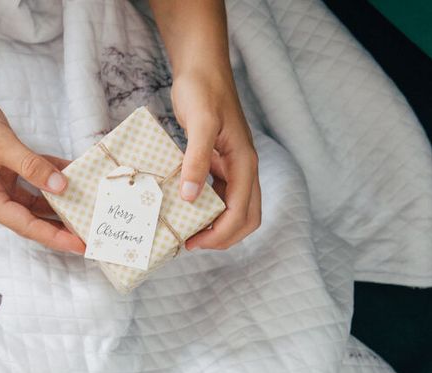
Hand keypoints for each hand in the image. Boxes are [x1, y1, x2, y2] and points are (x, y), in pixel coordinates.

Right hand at [0, 76, 84, 254]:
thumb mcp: (0, 143)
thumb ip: (31, 166)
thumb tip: (60, 187)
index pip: (26, 225)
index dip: (55, 237)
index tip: (79, 245)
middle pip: (33, 218)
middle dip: (61, 226)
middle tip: (90, 233)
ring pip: (36, 200)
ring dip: (60, 202)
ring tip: (87, 208)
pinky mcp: (6, 167)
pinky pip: (34, 177)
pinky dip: (52, 175)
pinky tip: (74, 173)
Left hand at [171, 69, 260, 250]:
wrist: (202, 68)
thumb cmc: (203, 91)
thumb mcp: (200, 124)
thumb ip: (196, 160)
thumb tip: (191, 198)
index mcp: (245, 164)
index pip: (241, 214)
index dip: (219, 235)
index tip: (192, 243)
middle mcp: (244, 169)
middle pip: (245, 219)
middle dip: (222, 238)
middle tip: (192, 244)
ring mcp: (233, 167)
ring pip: (234, 210)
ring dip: (216, 227)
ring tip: (188, 234)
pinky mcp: (220, 163)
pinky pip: (220, 197)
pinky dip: (207, 210)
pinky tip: (185, 211)